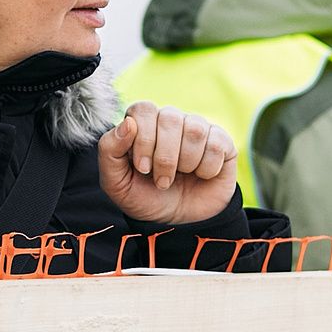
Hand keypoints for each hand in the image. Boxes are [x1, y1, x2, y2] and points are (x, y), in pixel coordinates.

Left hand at [96, 102, 237, 226]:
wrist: (179, 223)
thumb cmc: (145, 198)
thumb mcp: (116, 183)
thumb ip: (109, 151)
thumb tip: (128, 123)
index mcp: (142, 124)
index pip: (143, 109)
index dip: (143, 139)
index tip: (143, 168)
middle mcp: (170, 120)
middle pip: (170, 118)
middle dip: (165, 157)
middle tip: (162, 181)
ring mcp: (197, 128)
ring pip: (194, 130)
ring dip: (185, 164)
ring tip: (181, 178)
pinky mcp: (221, 141)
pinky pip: (216, 145)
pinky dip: (206, 169)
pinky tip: (201, 176)